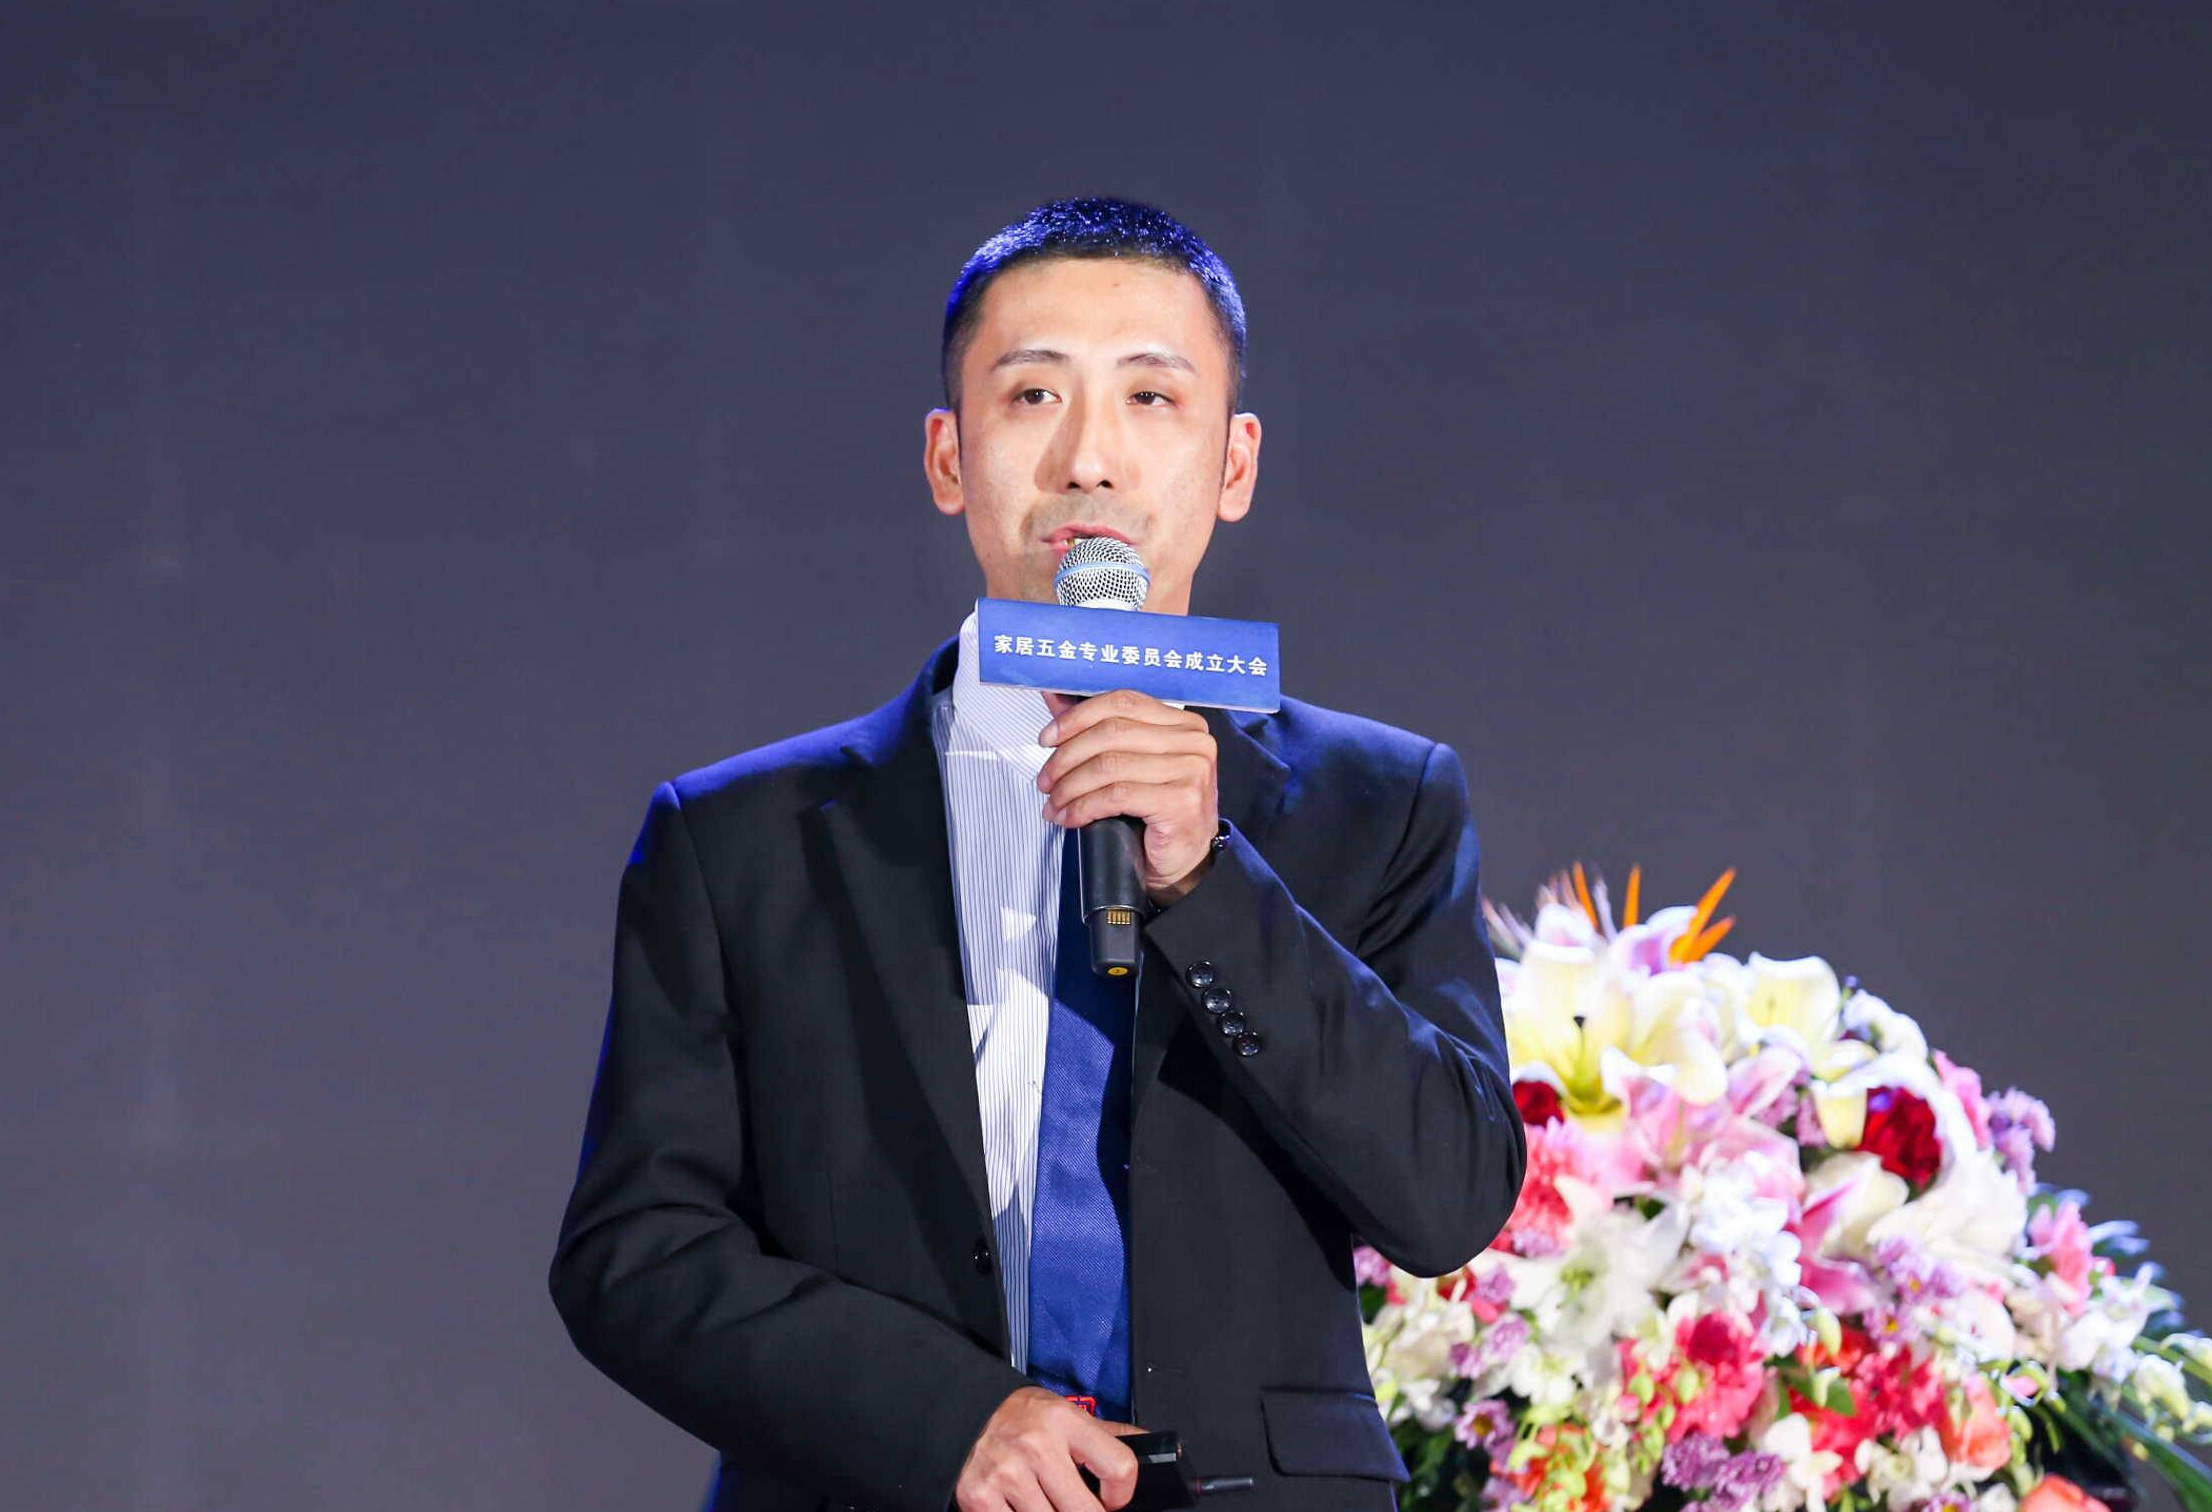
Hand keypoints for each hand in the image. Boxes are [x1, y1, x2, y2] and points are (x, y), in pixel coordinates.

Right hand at [955, 1385, 1142, 1511]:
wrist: (964, 1411)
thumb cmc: (1021, 1417)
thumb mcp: (1065, 1413)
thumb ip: (1108, 1435)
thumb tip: (1154, 1448)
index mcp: (1064, 1421)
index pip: (1120, 1467)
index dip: (1121, 1494)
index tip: (1111, 1499)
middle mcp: (1036, 1446)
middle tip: (1078, 1507)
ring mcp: (1006, 1475)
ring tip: (1048, 1503)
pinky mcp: (979, 1499)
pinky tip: (1023, 1509)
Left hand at [1037, 689, 1218, 906]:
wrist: (1186, 862)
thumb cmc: (1160, 813)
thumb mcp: (1132, 764)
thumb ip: (1098, 731)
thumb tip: (1055, 701)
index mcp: (1183, 724)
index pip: (1122, 702)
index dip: (1077, 717)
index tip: (1048, 737)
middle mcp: (1192, 742)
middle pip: (1112, 733)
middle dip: (1067, 757)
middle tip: (1046, 779)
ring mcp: (1190, 770)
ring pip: (1109, 765)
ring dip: (1070, 786)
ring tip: (1054, 802)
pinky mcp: (1181, 801)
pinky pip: (1116, 795)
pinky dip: (1084, 806)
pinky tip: (1071, 817)